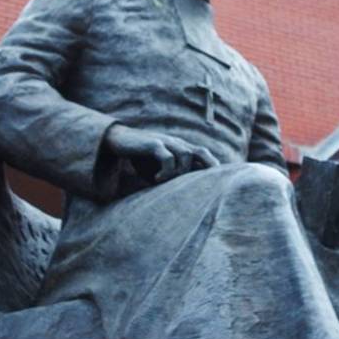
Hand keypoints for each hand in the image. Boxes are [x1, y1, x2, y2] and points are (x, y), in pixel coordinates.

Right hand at [103, 125, 219, 183]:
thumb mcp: (158, 170)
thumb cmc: (141, 158)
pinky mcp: (154, 143)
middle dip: (210, 167)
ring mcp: (166, 142)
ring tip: (166, 184)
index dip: (212, 168)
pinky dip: (166, 171)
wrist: (119, 140)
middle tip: (210, 185)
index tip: (219, 185)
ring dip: (180, 173)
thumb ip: (170, 179)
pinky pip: (167, 157)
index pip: (203, 156)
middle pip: (201, 152)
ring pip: (186, 155)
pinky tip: (156, 180)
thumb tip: (182, 199)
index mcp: (180, 149)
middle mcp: (177, 144)